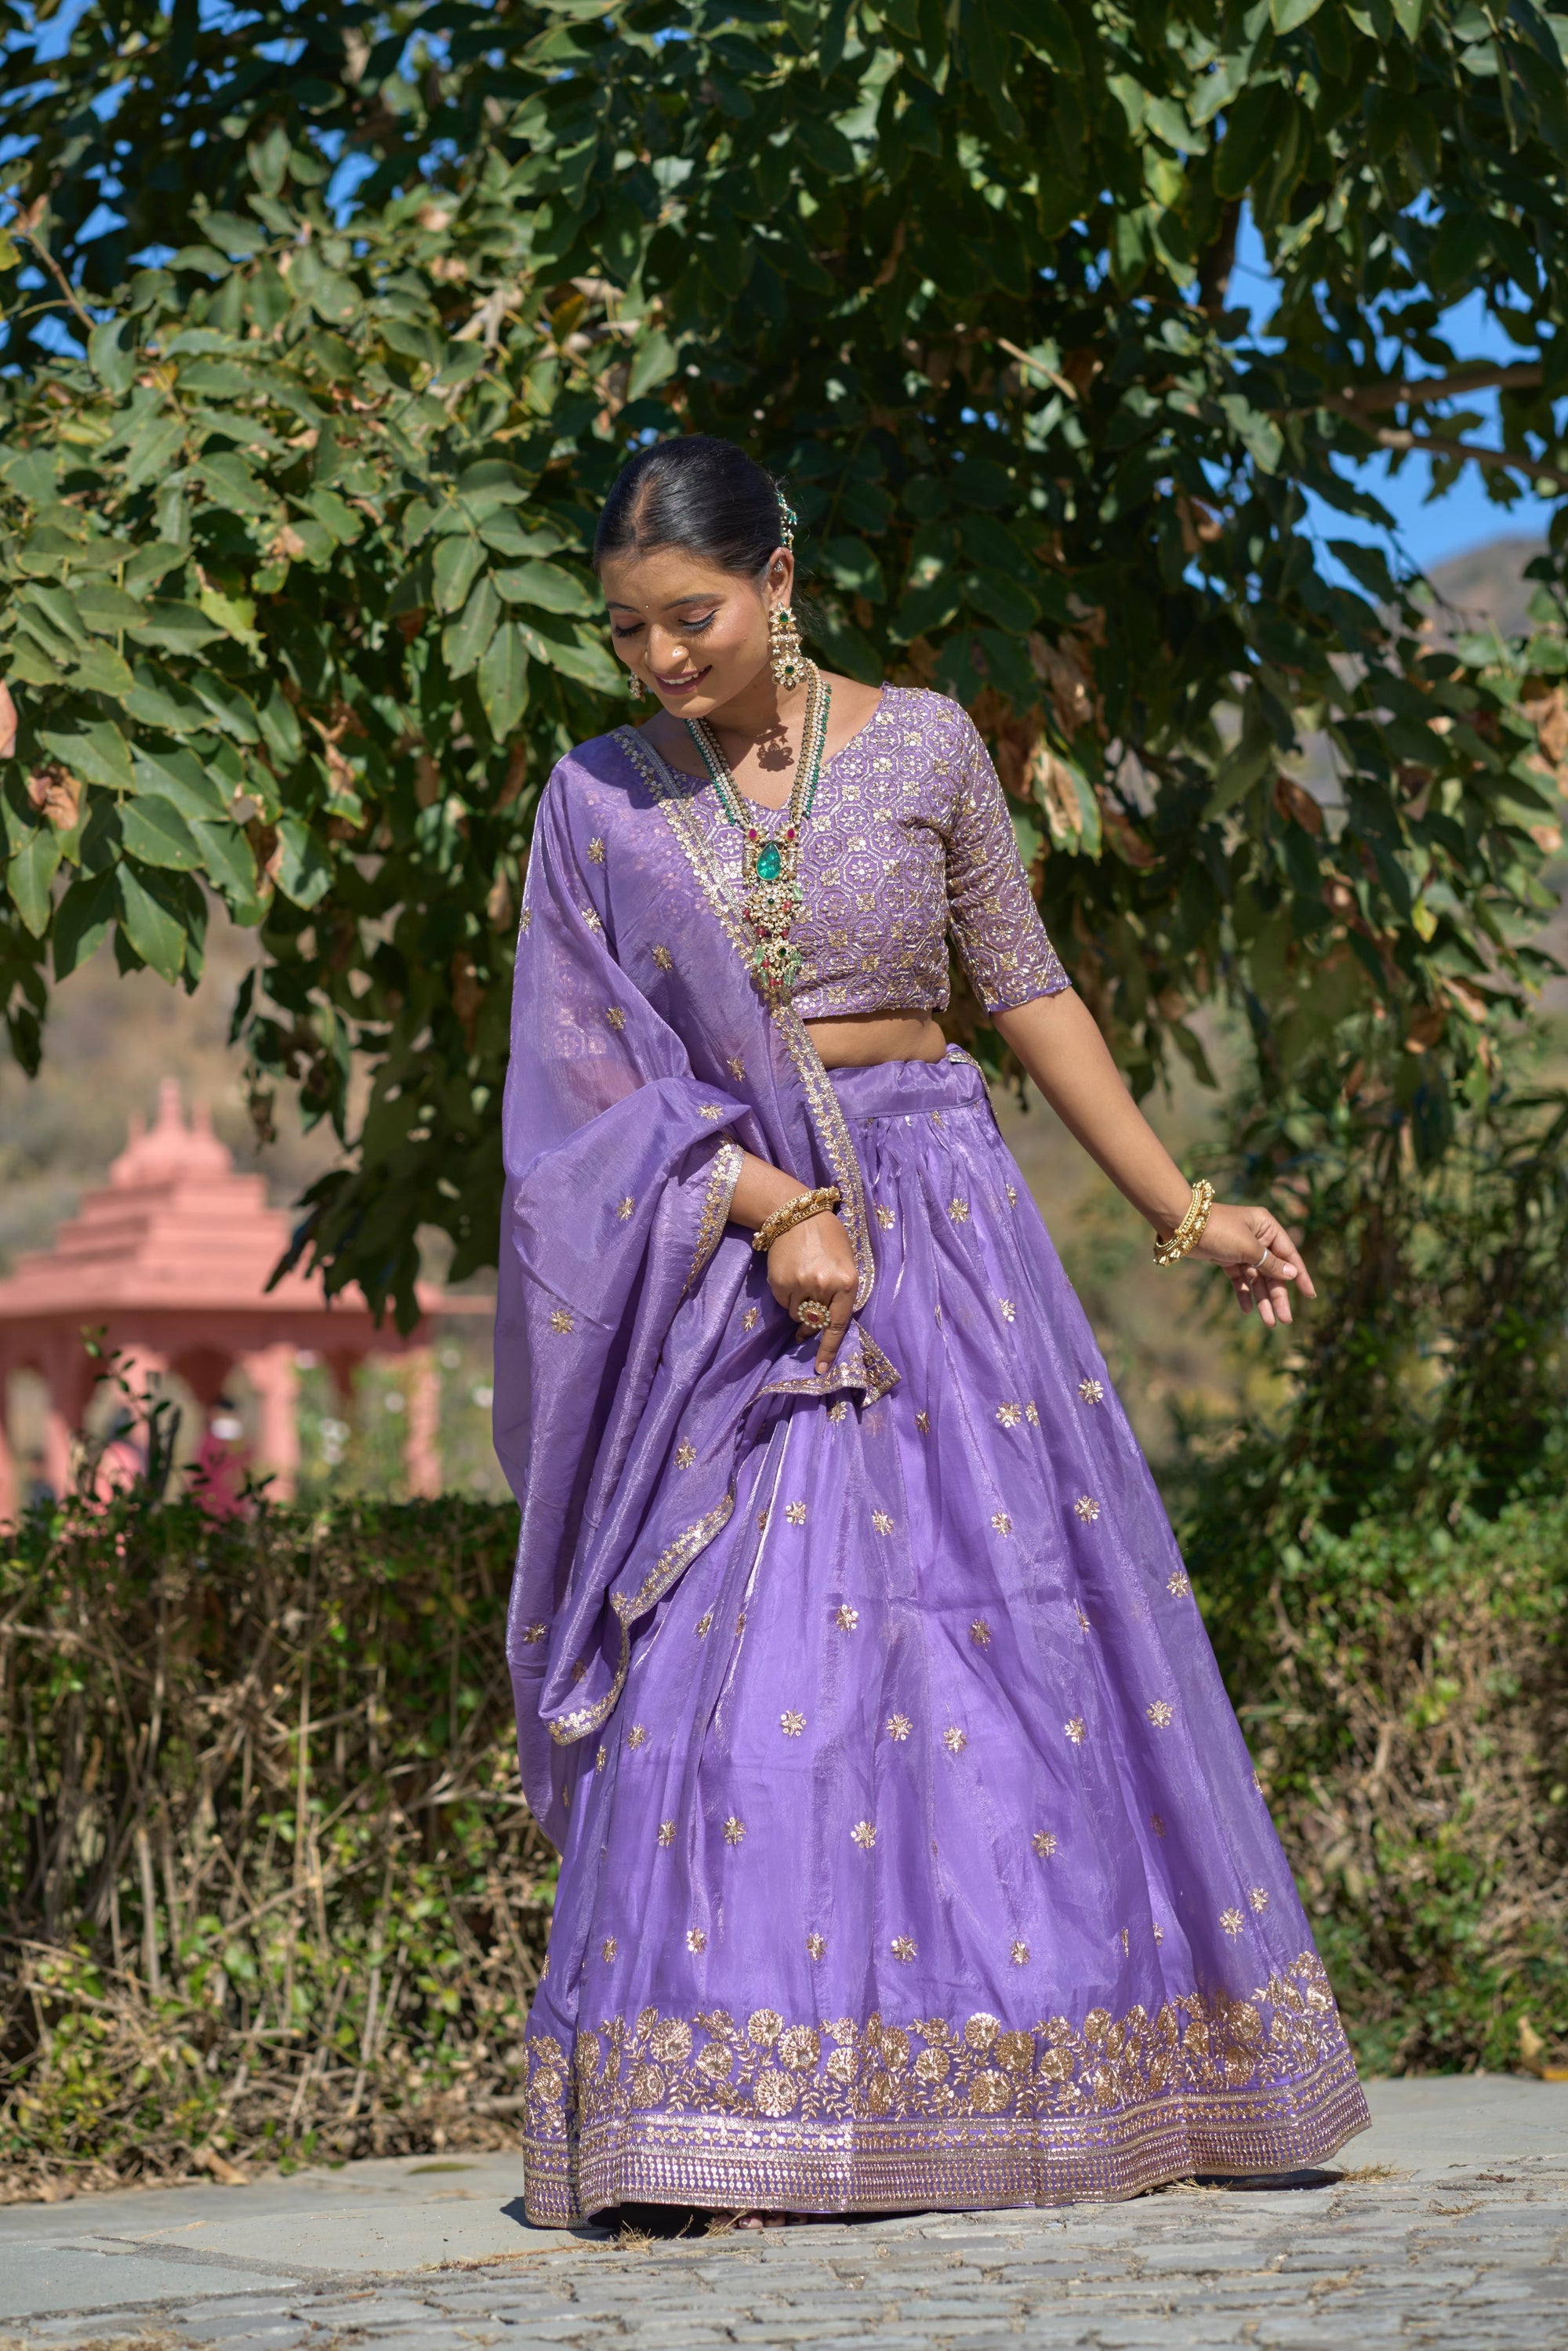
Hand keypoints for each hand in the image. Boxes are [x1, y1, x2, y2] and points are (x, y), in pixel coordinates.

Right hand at [766, 1210, 859, 1373]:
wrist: (796, 1214)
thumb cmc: (828, 1237)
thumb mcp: (846, 1262)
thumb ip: (841, 1292)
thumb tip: (825, 1323)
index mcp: (847, 1282)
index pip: (838, 1325)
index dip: (829, 1349)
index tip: (821, 1369)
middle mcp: (824, 1286)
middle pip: (816, 1322)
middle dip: (812, 1324)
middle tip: (809, 1314)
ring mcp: (800, 1285)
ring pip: (798, 1314)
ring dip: (800, 1306)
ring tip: (802, 1280)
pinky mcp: (780, 1283)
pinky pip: (784, 1303)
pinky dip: (787, 1296)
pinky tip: (791, 1275)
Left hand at [1191, 1202, 1315, 1327]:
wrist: (1181, 1226)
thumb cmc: (1219, 1230)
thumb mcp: (1248, 1247)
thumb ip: (1270, 1263)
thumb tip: (1292, 1274)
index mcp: (1267, 1227)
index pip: (1289, 1255)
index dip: (1300, 1276)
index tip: (1310, 1295)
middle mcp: (1257, 1237)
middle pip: (1273, 1271)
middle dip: (1278, 1296)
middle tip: (1286, 1319)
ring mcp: (1241, 1249)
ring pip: (1257, 1278)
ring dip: (1262, 1299)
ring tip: (1269, 1322)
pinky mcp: (1226, 1258)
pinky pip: (1240, 1279)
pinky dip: (1244, 1293)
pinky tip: (1247, 1310)